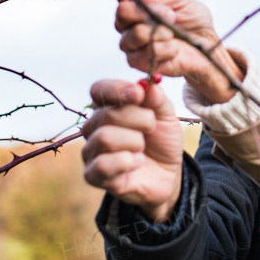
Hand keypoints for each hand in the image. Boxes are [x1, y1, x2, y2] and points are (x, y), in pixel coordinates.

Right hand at [81, 78, 184, 222]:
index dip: (117, 89)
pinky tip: (137, 162)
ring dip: (134, 141)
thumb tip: (146, 84)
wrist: (168, 173)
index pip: (98, 90)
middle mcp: (93, 127)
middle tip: (151, 127)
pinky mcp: (93, 176)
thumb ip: (156, 98)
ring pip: (104, 138)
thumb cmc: (161, 140)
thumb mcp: (166, 115)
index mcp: (107, 107)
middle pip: (107, 114)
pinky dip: (127, 162)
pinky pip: (102, 165)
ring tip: (142, 148)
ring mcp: (91, 151)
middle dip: (138, 119)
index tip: (139, 94)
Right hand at [115, 0, 242, 102]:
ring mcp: (134, 49)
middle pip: (121, 22)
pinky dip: (166, 50)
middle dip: (152, 18)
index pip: (122, 9)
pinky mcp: (143, 65)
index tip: (166, 8)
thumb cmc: (194, 21)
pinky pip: (146, 55)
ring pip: (135, 37)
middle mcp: (130, 31)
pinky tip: (175, 49)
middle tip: (172, 19)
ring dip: (161, 33)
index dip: (140, 7)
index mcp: (136, 13)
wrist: (208, 45)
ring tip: (174, 35)